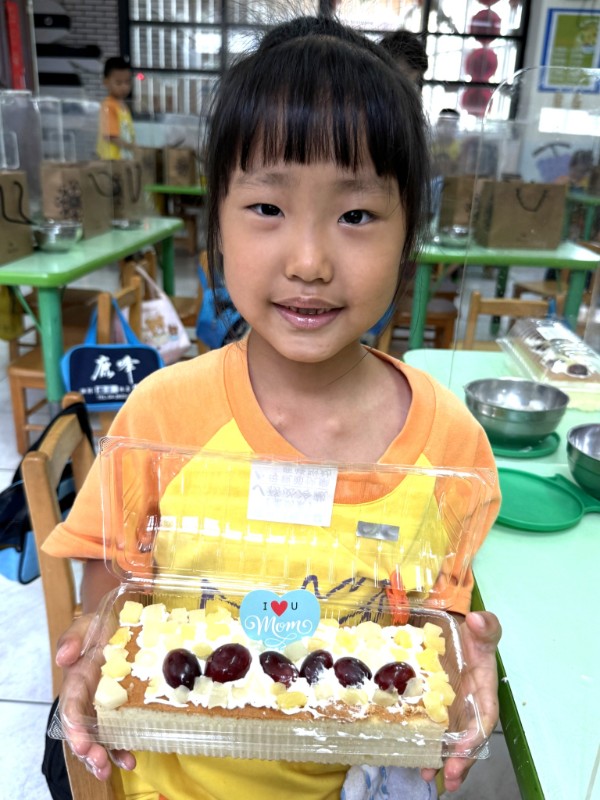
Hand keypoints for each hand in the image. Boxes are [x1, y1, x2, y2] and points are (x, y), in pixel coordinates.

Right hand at [56, 614, 135, 780]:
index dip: (74, 727)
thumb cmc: (98, 627)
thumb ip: (72, 638)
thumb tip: (63, 658)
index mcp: (76, 681)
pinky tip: (130, 761)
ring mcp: (104, 707)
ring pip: (99, 737)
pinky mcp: (121, 709)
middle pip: (83, 730)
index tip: (81, 742)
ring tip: (112, 769)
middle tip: (98, 762)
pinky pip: (120, 732)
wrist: (119, 625)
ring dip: (104, 756)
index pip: (71, 708)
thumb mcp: (85, 625)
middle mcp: (88, 699)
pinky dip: (122, 749)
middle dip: (88, 750)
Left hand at [421, 610, 501, 792]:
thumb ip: (486, 625)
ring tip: (426, 775)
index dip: (477, 735)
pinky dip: (421, 741)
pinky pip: (428, 725)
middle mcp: (468, 704)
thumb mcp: (481, 626)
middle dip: (460, 760)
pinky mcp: (432, 705)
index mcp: (484, 688)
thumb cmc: (470, 631)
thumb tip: (478, 620)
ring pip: (448, 738)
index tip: (466, 749)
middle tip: (448, 778)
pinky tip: (409, 755)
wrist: (452, 627)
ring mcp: (450, 707)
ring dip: (439, 758)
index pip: (485, 716)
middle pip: (467, 737)